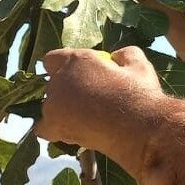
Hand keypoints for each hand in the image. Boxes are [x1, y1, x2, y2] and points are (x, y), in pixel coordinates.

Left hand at [34, 46, 176, 173]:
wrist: (139, 127)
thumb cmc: (141, 94)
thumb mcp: (139, 64)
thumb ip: (124, 55)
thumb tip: (118, 57)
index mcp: (76, 60)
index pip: (54, 58)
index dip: (66, 65)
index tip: (81, 73)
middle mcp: (59, 81)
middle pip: (53, 83)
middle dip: (67, 88)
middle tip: (90, 97)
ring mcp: (53, 105)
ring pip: (49, 105)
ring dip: (62, 108)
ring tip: (86, 117)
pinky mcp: (55, 127)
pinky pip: (43, 128)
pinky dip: (53, 128)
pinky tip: (69, 129)